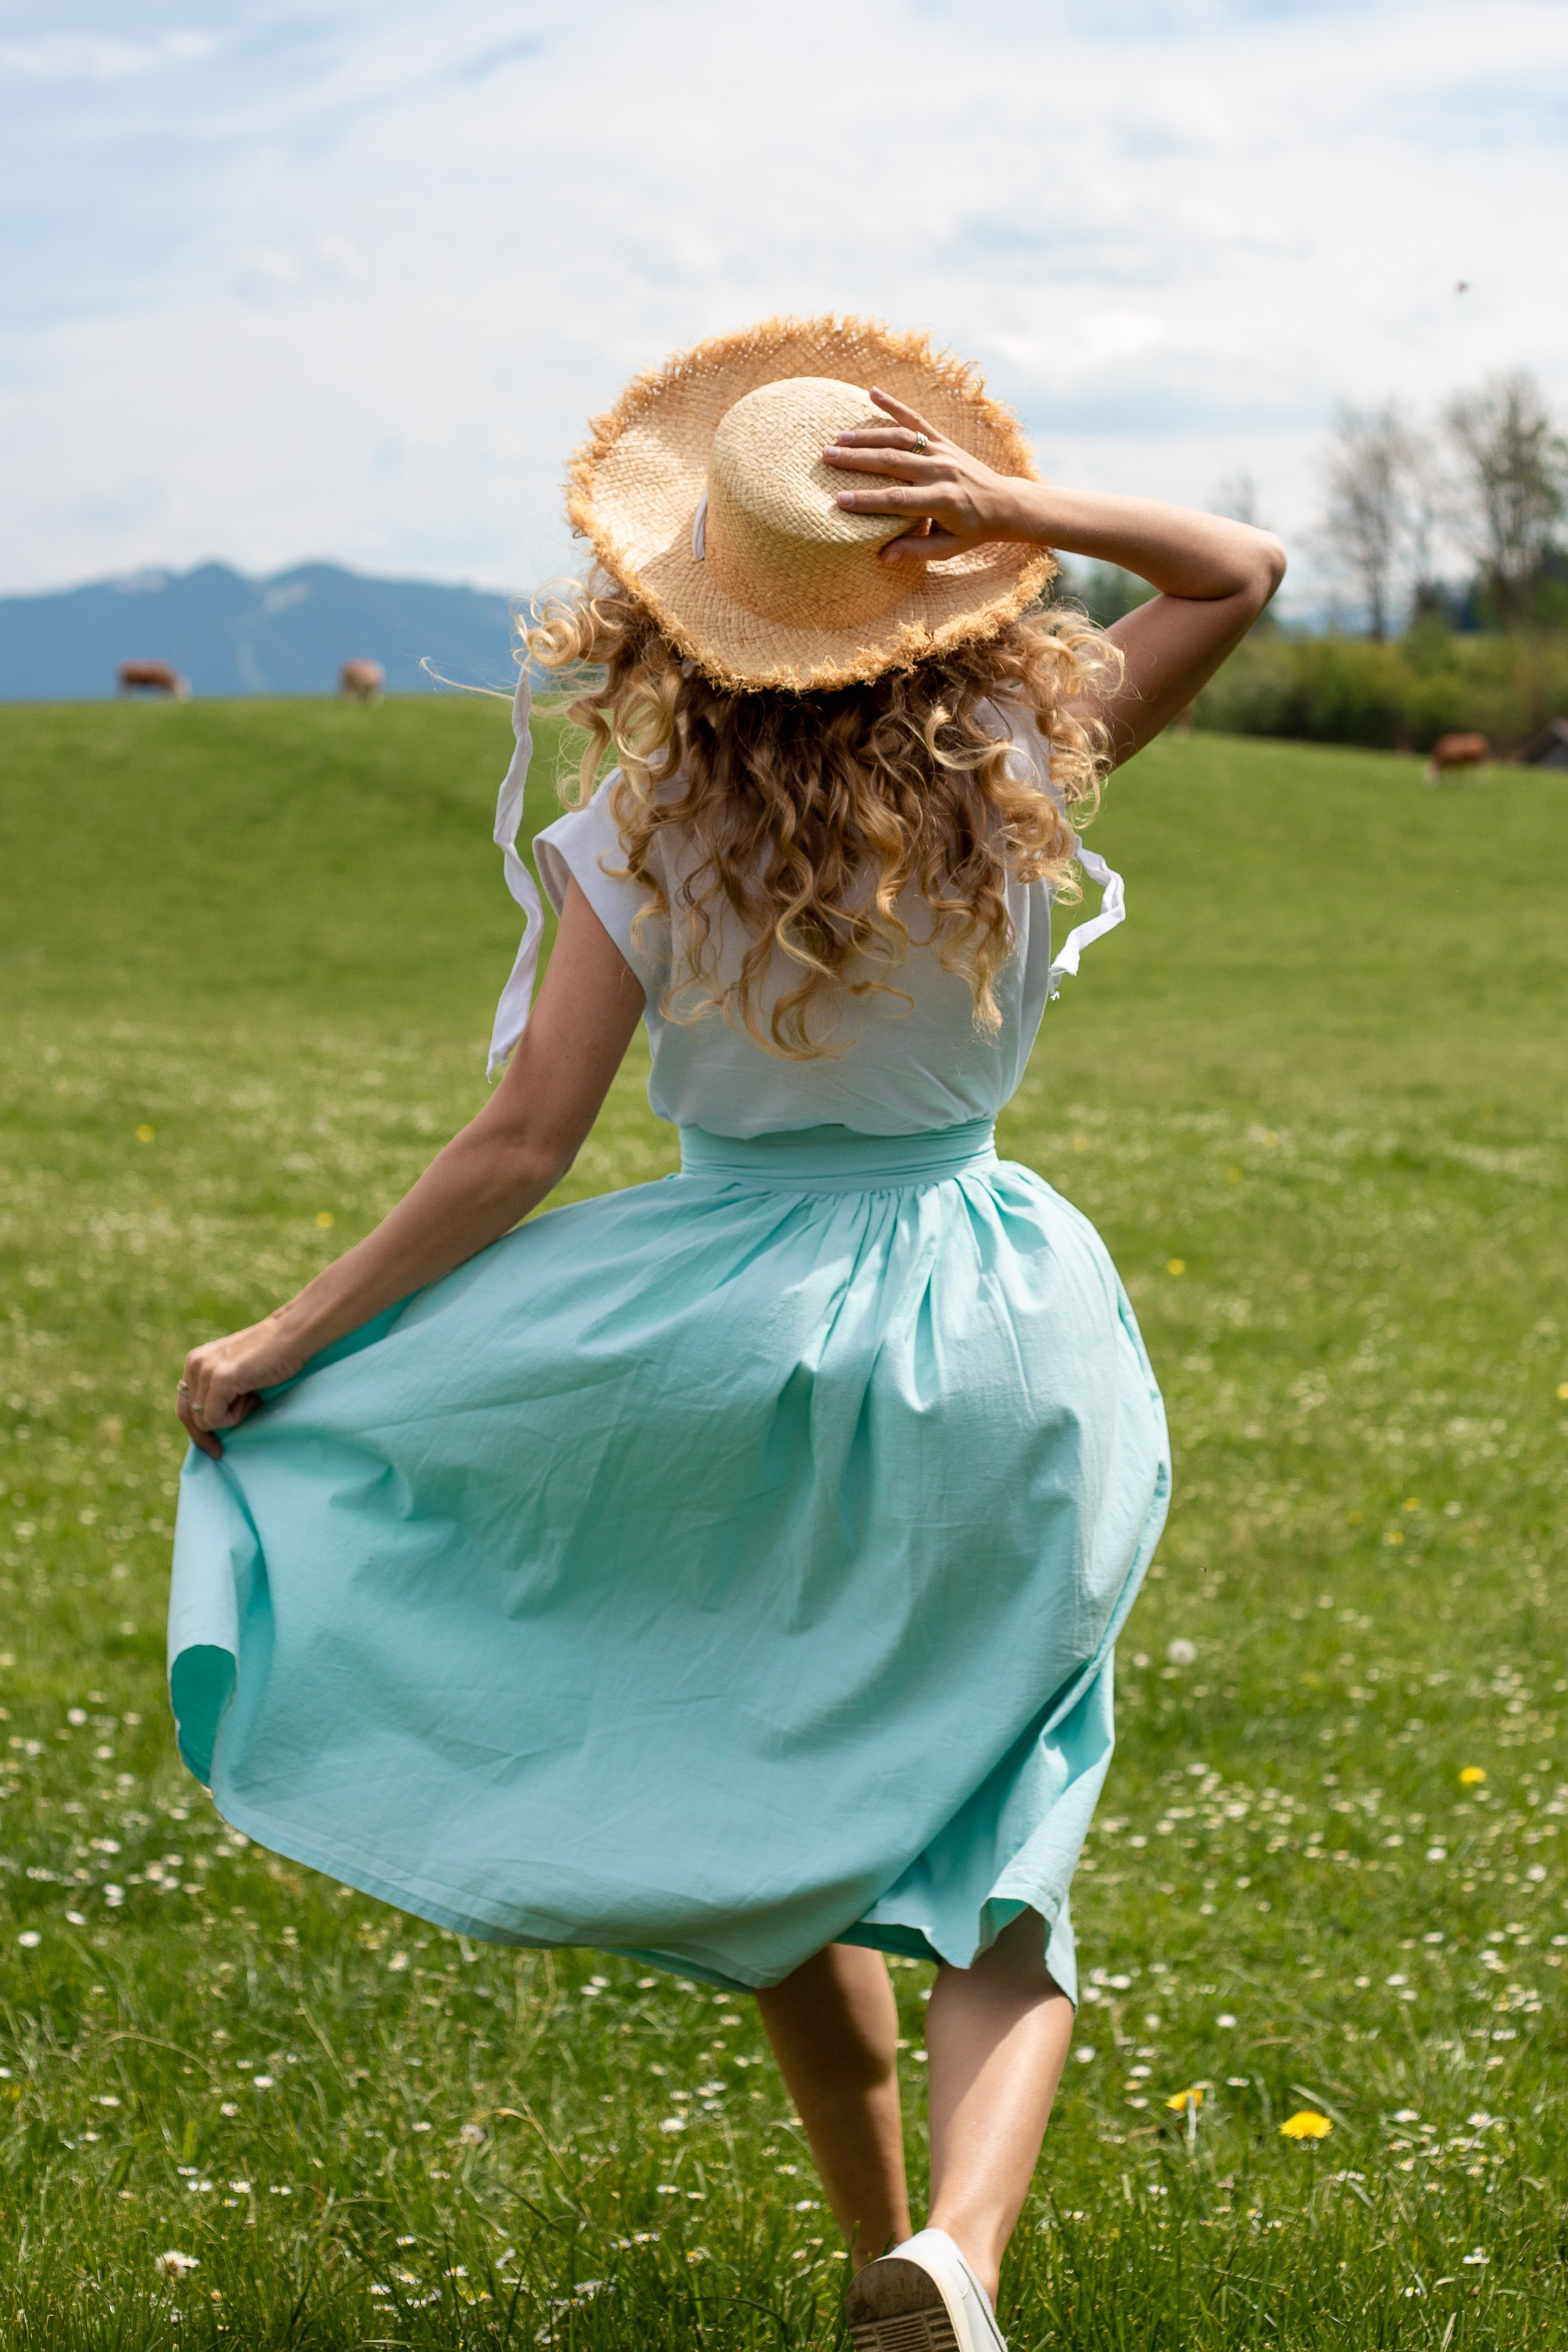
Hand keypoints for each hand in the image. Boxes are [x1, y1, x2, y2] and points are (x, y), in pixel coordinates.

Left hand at [176, 1317, 309, 1459]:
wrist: (293, 1335)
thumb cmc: (274, 1356)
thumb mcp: (236, 1373)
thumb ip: (218, 1390)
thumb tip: (209, 1424)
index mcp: (195, 1361)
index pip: (184, 1405)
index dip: (196, 1429)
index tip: (213, 1447)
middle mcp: (194, 1364)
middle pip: (187, 1415)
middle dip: (203, 1436)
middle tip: (219, 1451)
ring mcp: (205, 1370)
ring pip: (203, 1420)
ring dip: (229, 1418)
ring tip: (251, 1398)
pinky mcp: (220, 1379)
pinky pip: (214, 1419)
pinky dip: (234, 1417)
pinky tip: (252, 1398)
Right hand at [820, 386, 1039, 564]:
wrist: (1003, 502)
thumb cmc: (971, 530)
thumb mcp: (948, 549)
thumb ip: (915, 552)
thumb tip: (882, 557)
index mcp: (942, 501)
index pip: (897, 499)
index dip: (868, 500)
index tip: (839, 501)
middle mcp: (941, 472)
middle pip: (892, 462)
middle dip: (857, 460)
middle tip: (827, 457)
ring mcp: (942, 452)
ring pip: (901, 438)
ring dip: (867, 435)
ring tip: (839, 438)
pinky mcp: (943, 440)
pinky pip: (917, 419)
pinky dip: (894, 405)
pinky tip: (872, 392)